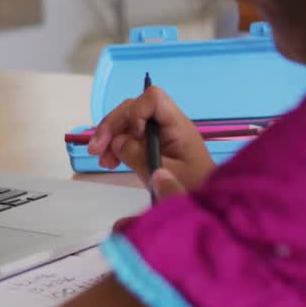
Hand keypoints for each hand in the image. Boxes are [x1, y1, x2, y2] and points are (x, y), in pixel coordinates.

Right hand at [87, 86, 213, 194]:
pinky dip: (117, 146)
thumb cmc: (193, 189)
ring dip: (110, 137)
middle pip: (133, 109)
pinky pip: (131, 137)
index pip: (153, 99)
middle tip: (95, 151)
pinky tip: (110, 162)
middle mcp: (168, 124)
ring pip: (128, 123)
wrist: (210, 207)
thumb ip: (139, 156)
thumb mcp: (163, 175)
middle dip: (112, 126)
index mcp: (177, 126)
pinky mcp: (155, 145)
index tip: (130, 137)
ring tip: (102, 161)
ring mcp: (160, 134)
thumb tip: (117, 142)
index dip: (135, 112)